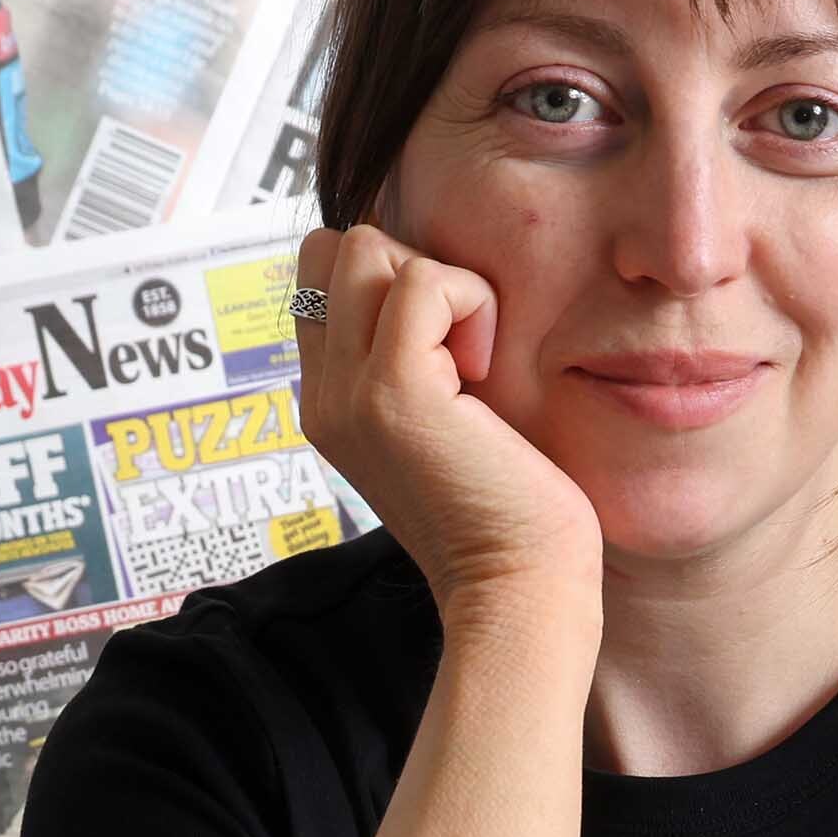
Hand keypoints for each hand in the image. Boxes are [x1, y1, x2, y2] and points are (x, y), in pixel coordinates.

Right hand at [292, 220, 597, 629]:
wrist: (518, 588)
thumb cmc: (508, 510)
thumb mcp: (445, 422)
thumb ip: (419, 360)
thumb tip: (432, 283)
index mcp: (330, 402)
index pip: (319, 278)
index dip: (387, 278)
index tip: (444, 342)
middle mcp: (323, 395)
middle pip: (332, 249)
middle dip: (408, 267)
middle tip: (458, 347)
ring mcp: (348, 392)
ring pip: (363, 248)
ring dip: (439, 284)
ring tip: (471, 361)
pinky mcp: (392, 391)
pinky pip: (421, 281)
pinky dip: (470, 301)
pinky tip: (484, 369)